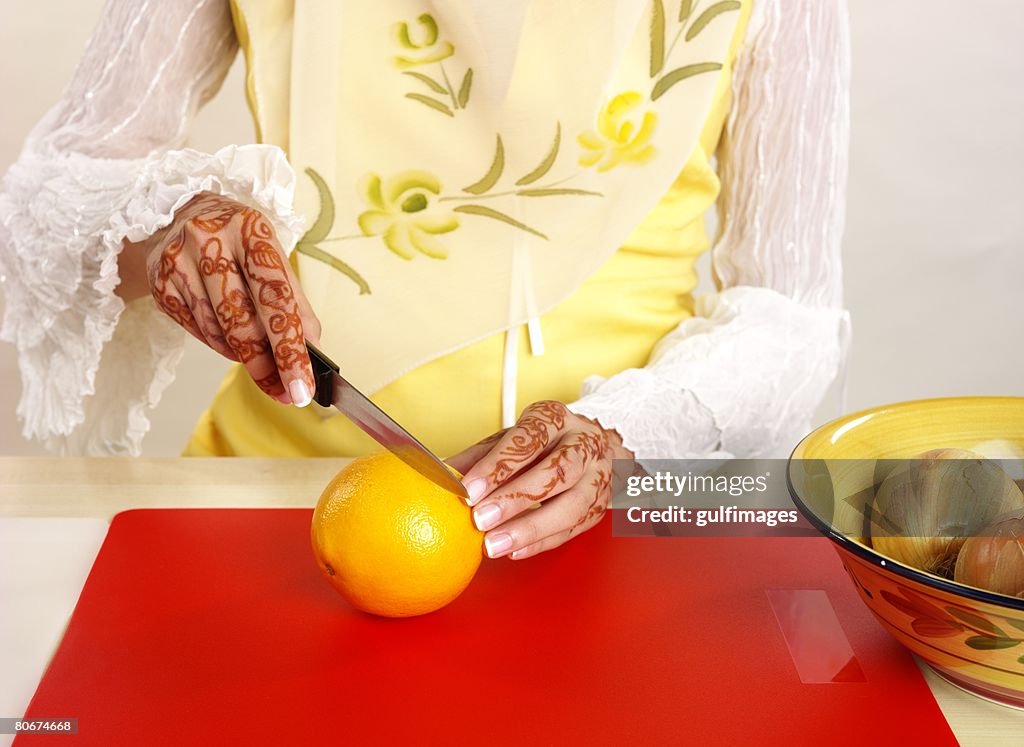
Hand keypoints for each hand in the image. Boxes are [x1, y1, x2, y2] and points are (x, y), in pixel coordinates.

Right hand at [140, 193, 320, 404]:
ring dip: (243, 354)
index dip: (290, 348)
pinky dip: (219, 344)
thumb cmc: (238, 241)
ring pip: (218, 332)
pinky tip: (229, 336)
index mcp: (250, 230)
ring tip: (258, 355)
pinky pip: (198, 331)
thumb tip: (312, 351)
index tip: (302, 386)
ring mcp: (178, 261)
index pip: (276, 299)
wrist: (180, 214)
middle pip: (243, 322)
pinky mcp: (159, 283)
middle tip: (282, 389)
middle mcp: (209, 241)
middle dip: (266, 364)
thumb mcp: (272, 258)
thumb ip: (295, 304)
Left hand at [448, 400, 633, 558]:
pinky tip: (514, 551)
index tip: (469, 489)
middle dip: (517, 498)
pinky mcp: (600, 507)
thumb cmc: (543, 442)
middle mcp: (584, 444)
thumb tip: (438, 474)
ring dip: (531, 528)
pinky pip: (572, 530)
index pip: (528, 440)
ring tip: (494, 545)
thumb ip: (478, 456)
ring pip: (572, 506)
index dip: (498, 466)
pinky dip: (541, 542)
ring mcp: (598, 477)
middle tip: (481, 520)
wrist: (593, 446)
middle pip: (557, 472)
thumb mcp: (510, 438)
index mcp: (556, 419)